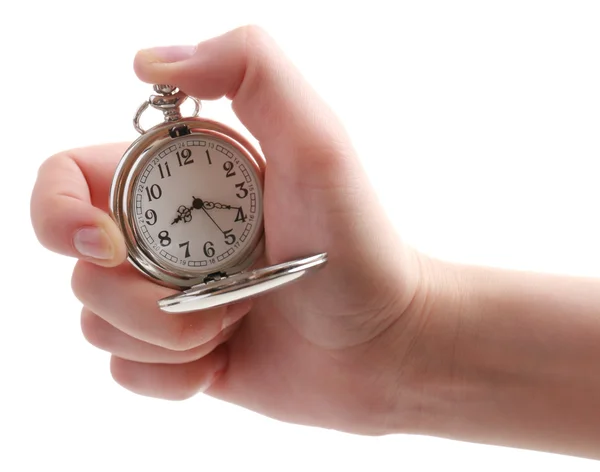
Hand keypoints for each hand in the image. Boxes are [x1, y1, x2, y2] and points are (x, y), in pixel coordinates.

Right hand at [30, 26, 428, 434]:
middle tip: (208, 296)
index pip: (66, 179)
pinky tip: (225, 358)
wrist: (381, 344)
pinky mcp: (177, 355)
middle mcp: (163, 235)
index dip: (57, 212)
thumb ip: (251, 69)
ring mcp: (167, 299)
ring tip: (235, 322)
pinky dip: (174, 375)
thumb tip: (149, 61)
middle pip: (79, 266)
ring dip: (168, 337)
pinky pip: (128, 372)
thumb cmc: (356, 244)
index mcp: (176, 180)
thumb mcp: (317, 141)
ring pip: (97, 325)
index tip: (109, 244)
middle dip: (133, 297)